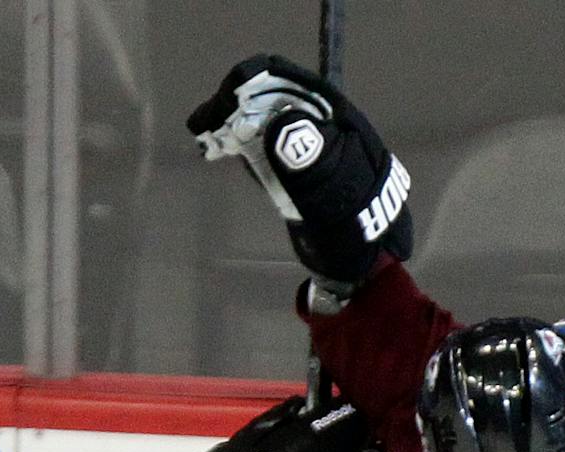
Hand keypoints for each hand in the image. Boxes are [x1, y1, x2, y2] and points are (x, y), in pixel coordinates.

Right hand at [186, 53, 411, 282]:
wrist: (363, 256)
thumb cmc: (353, 220)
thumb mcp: (332, 187)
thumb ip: (309, 155)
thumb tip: (282, 124)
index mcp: (332, 113)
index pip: (283, 80)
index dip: (247, 85)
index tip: (219, 110)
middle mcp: (318, 120)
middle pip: (268, 96)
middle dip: (233, 105)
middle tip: (201, 127)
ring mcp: (307, 143)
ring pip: (262, 119)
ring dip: (232, 123)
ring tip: (206, 138)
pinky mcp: (296, 166)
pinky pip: (263, 143)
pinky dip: (240, 143)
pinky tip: (219, 149)